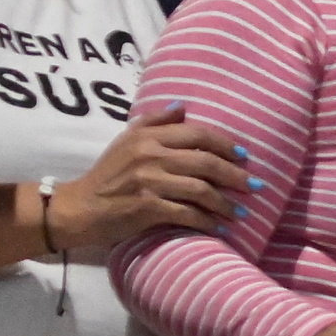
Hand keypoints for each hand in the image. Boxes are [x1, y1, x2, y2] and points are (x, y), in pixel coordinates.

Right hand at [45, 115, 252, 251]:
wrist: (81, 208)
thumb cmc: (108, 175)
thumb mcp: (126, 141)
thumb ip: (155, 122)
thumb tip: (183, 106)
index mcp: (148, 136)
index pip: (197, 134)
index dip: (225, 144)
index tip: (244, 156)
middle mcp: (150, 155)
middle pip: (205, 161)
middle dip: (235, 175)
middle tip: (254, 186)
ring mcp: (149, 182)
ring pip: (201, 189)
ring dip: (226, 203)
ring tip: (240, 212)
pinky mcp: (147, 207)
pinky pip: (188, 214)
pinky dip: (208, 222)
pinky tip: (220, 229)